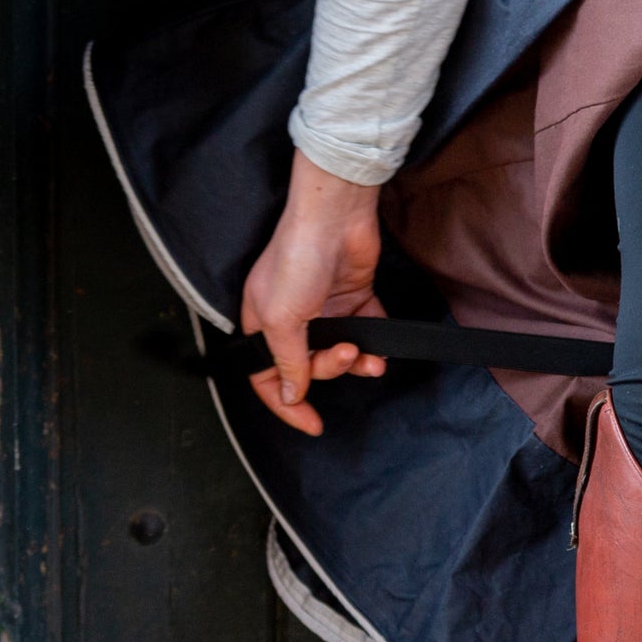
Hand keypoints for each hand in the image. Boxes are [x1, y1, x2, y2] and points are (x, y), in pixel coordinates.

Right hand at [240, 149, 389, 435]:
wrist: (335, 218)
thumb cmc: (296, 258)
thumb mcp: (281, 318)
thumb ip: (286, 360)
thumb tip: (289, 393)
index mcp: (261, 324)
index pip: (268, 376)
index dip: (287, 403)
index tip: (312, 424)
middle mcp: (292, 320)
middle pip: (309, 367)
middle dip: (330, 369)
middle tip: (344, 353)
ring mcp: (324, 310)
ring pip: (341, 353)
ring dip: (356, 361)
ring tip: (367, 354)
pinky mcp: (354, 298)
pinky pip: (366, 332)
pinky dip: (374, 344)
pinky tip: (380, 349)